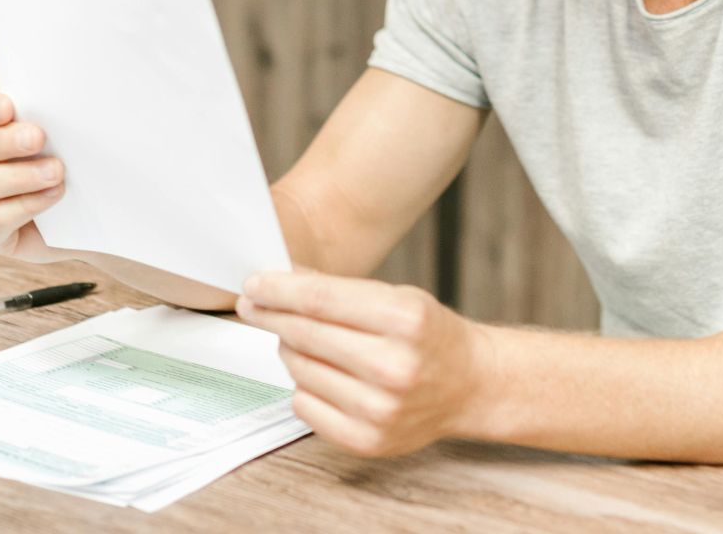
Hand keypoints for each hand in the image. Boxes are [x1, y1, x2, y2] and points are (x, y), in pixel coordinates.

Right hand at [0, 90, 69, 261]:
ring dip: (20, 176)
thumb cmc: (76, 174)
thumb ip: (61, 125)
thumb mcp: (71, 144)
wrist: (88, 224)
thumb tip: (77, 106)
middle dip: (6, 141)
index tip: (9, 108)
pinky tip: (51, 196)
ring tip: (56, 172)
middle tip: (39, 138)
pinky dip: (24, 206)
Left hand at [236, 272, 489, 456]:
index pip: (321, 300)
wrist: (469, 385)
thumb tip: (278, 282)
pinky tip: (322, 374)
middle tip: (253, 306)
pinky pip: (304, 405)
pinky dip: (304, 385)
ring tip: (305, 341)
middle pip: (305, 334)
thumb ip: (340, 292)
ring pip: (299, 369)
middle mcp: (395, 367)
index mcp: (406, 320)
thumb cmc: (429, 336)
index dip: (279, 290)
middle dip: (272, 316)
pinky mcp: (367, 440)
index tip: (254, 284)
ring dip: (291, 350)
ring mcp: (380, 409)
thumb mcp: (398, 297)